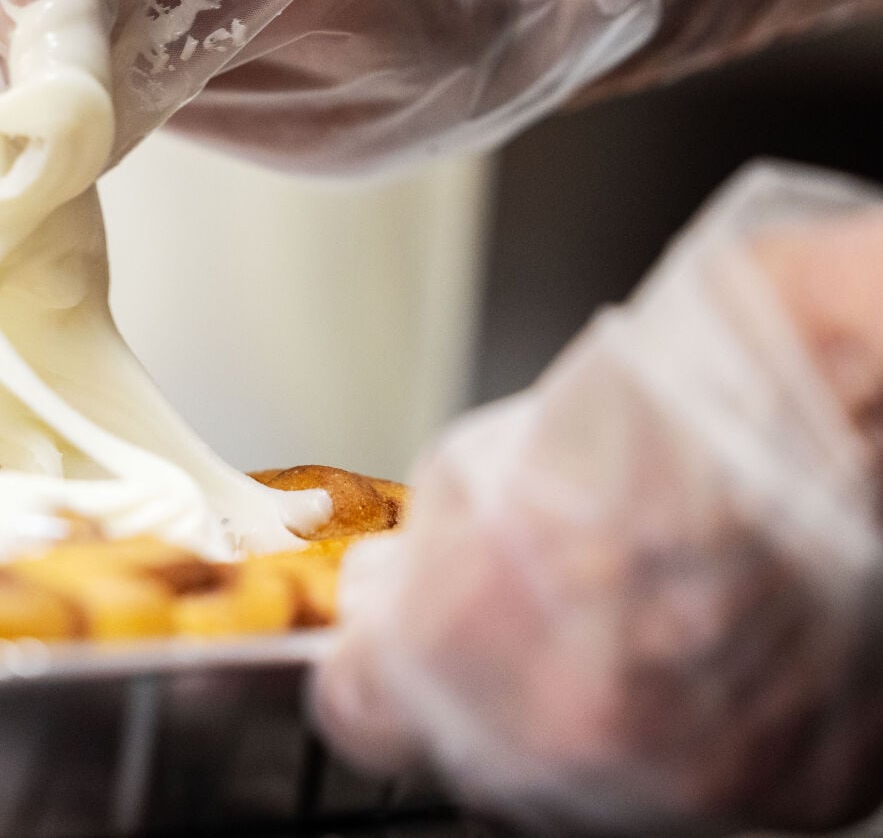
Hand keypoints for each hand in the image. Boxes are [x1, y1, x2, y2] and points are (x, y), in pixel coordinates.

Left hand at [317, 161, 882, 832]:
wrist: (853, 404)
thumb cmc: (681, 406)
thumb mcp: (481, 464)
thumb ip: (423, 566)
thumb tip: (392, 605)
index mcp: (478, 648)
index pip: (362, 717)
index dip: (373, 669)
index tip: (386, 644)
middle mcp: (583, 738)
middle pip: (473, 763)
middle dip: (476, 693)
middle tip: (518, 614)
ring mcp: (696, 779)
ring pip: (583, 791)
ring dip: (579, 724)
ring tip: (626, 620)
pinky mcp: (796, 789)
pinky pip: (703, 786)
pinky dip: (690, 734)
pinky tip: (710, 647)